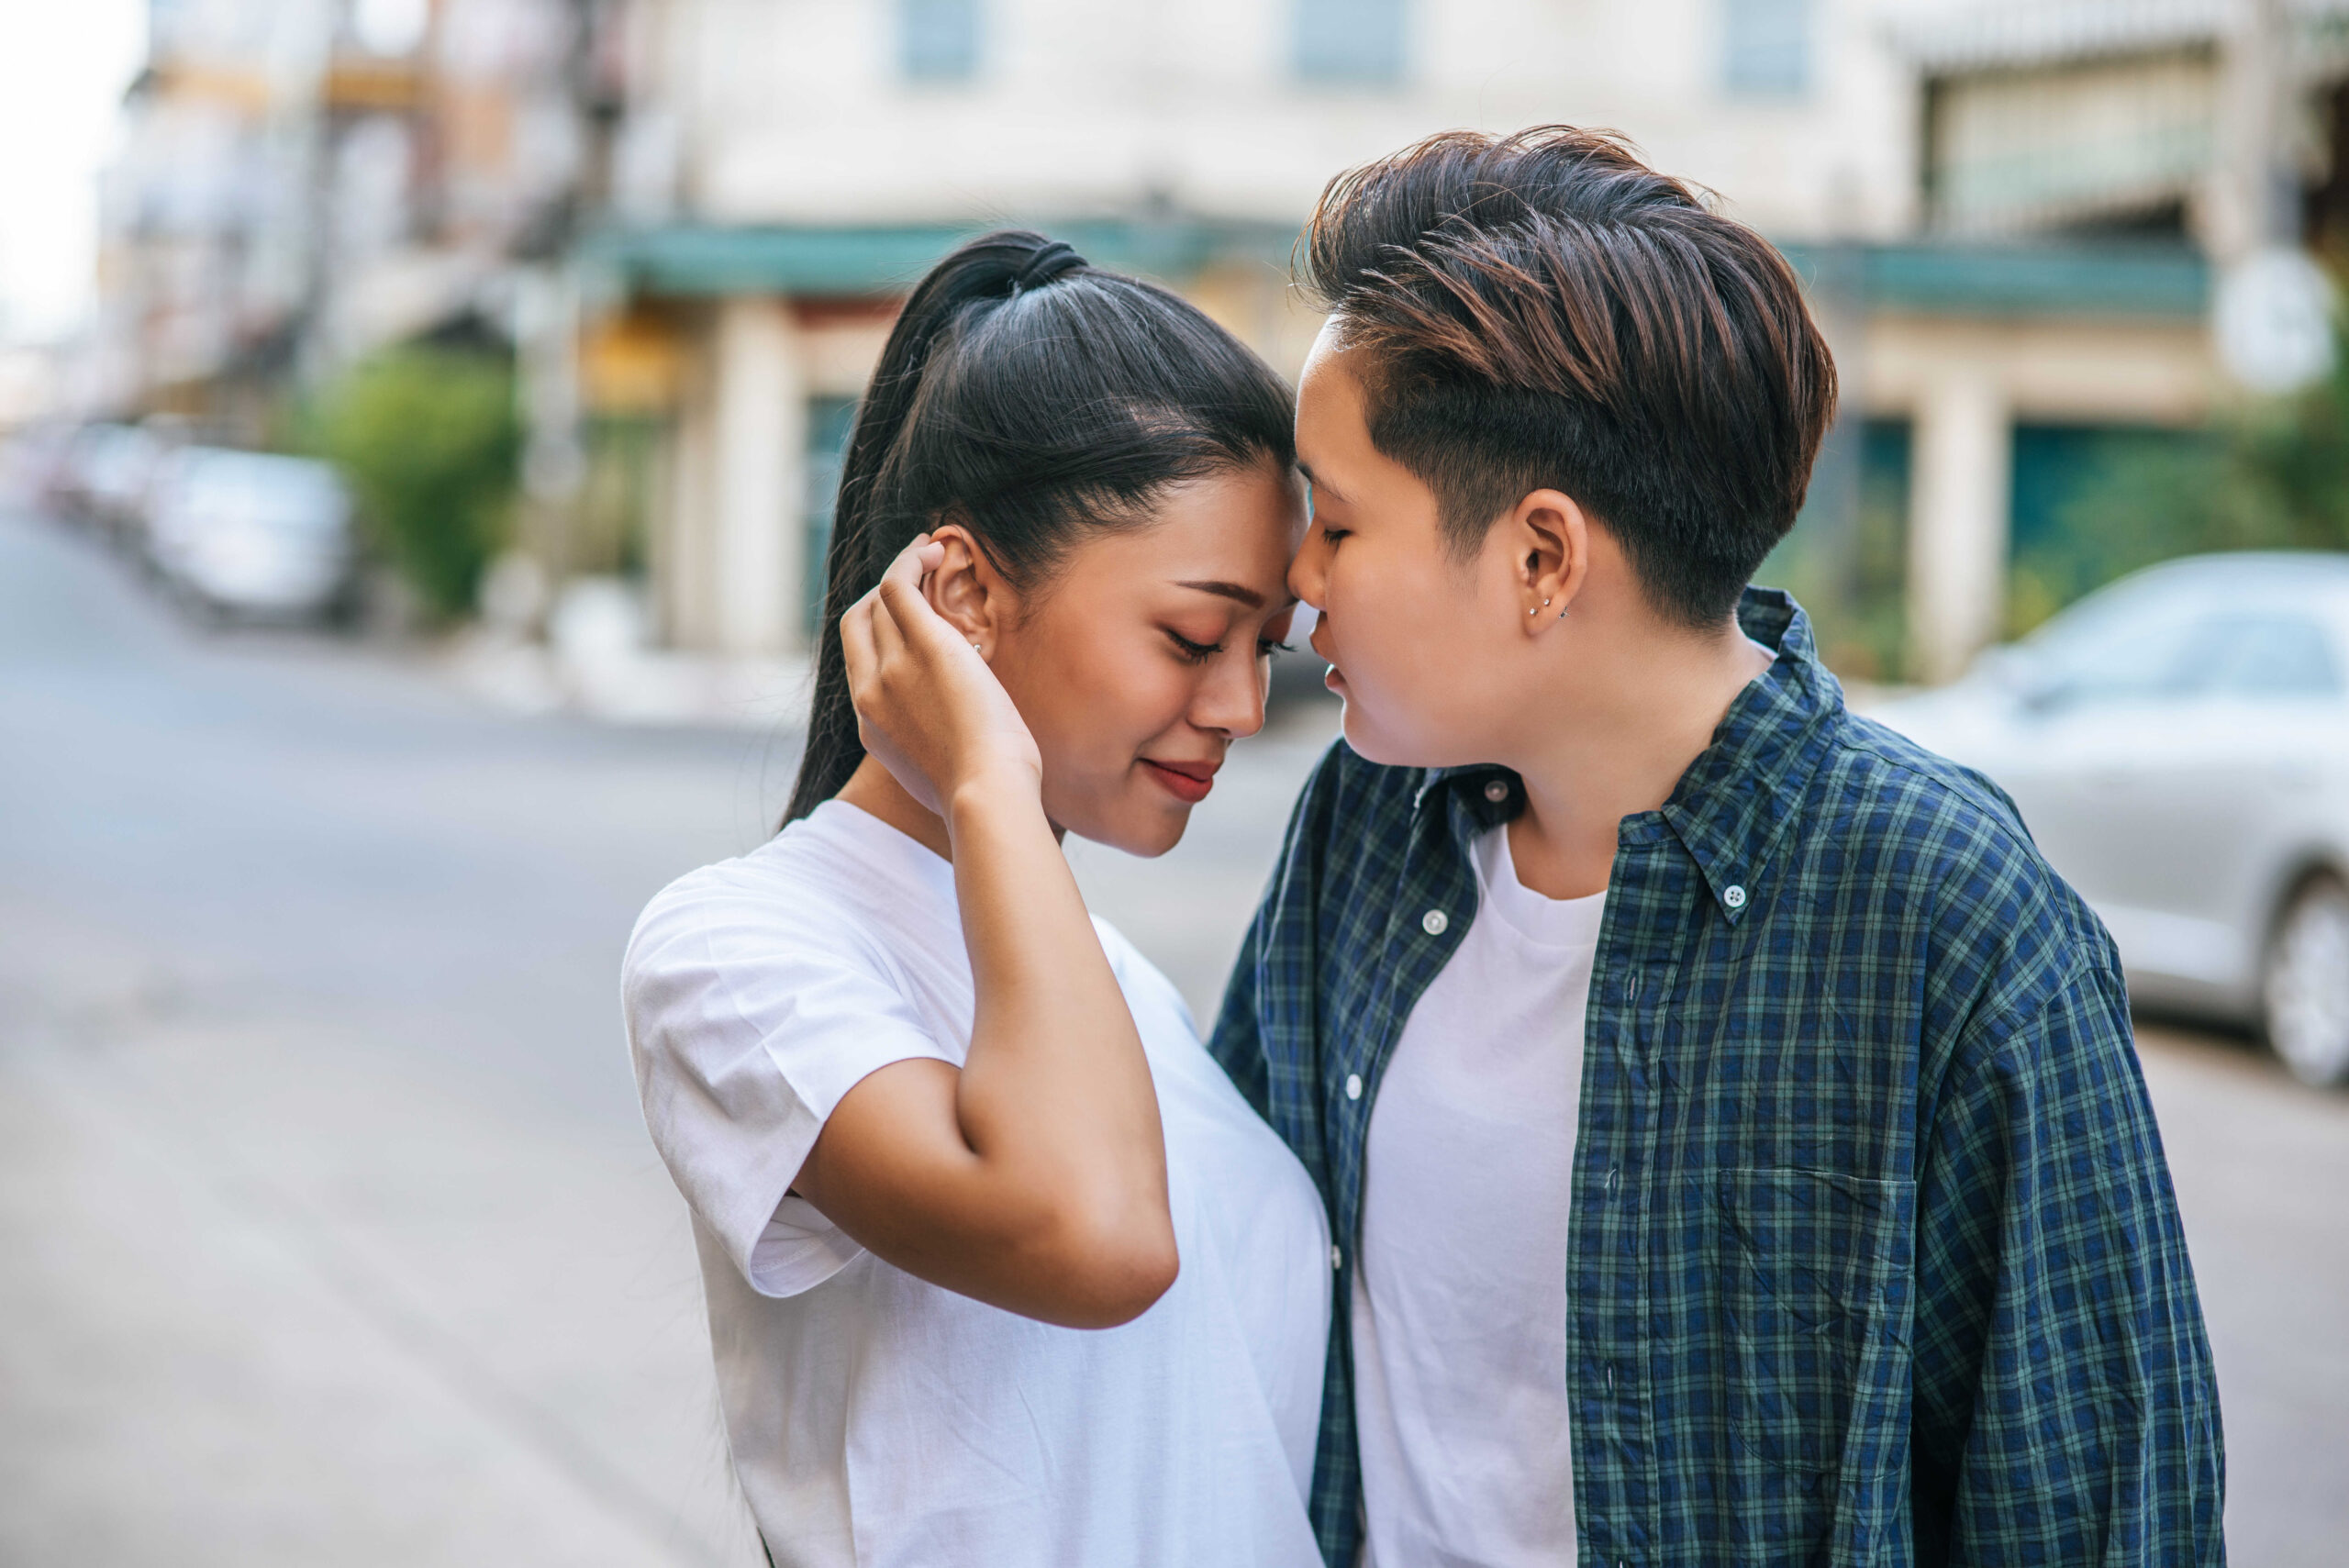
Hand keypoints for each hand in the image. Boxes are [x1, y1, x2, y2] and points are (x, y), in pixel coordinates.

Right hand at [840, 535, 1042, 817]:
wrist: (985, 794)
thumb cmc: (983, 793)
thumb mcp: (939, 774)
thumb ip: (934, 751)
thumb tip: (956, 747)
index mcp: (872, 724)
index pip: (860, 661)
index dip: (878, 629)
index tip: (907, 616)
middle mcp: (871, 690)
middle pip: (860, 621)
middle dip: (881, 593)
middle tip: (916, 576)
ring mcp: (891, 666)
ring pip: (879, 599)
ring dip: (903, 567)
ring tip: (931, 550)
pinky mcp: (924, 644)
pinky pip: (900, 585)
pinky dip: (911, 561)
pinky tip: (935, 550)